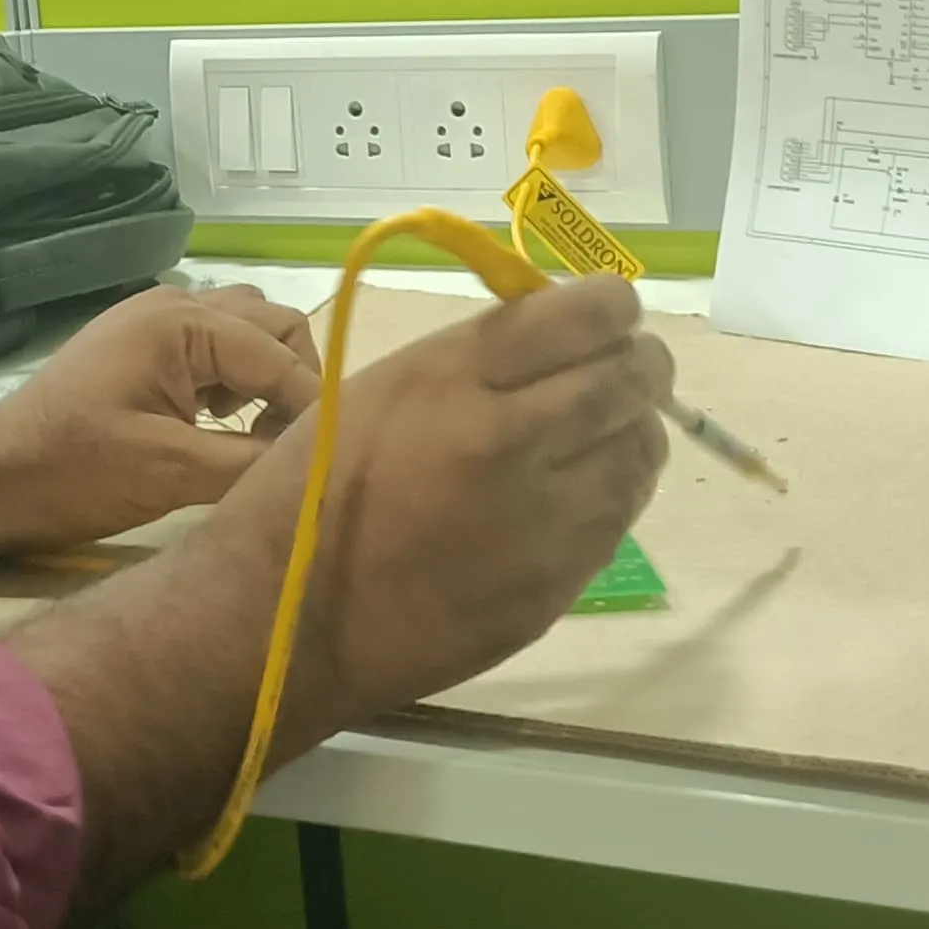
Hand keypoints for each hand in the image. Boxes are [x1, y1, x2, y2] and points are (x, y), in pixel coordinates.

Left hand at [0, 285, 322, 560]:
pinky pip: (216, 349)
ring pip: (249, 333)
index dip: (314, 409)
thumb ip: (253, 459)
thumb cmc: (74, 471)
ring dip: (268, 377)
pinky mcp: (146, 349)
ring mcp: (158, 323)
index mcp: (183, 323)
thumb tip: (324, 460)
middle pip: (277, 325)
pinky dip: (238, 382)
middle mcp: (177, 305)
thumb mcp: (171, 473)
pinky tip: (226, 428)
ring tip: (257, 435)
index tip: (330, 461)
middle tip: (290, 444)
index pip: (283, 355)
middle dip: (297, 381)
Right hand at [184, 276, 670, 757]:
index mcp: (455, 381)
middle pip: (633, 379)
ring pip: (643, 451)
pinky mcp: (555, 587)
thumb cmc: (309, 492)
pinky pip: (618, 521)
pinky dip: (611, 494)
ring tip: (601, 431)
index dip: (613, 305)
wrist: (285, 623)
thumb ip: (474, 359)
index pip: (588, 315)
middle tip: (625, 366)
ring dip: (632, 429)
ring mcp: (543, 523)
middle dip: (639, 363)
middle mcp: (511, 442)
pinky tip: (575, 493)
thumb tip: (555, 339)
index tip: (609, 311)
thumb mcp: (378, 388)